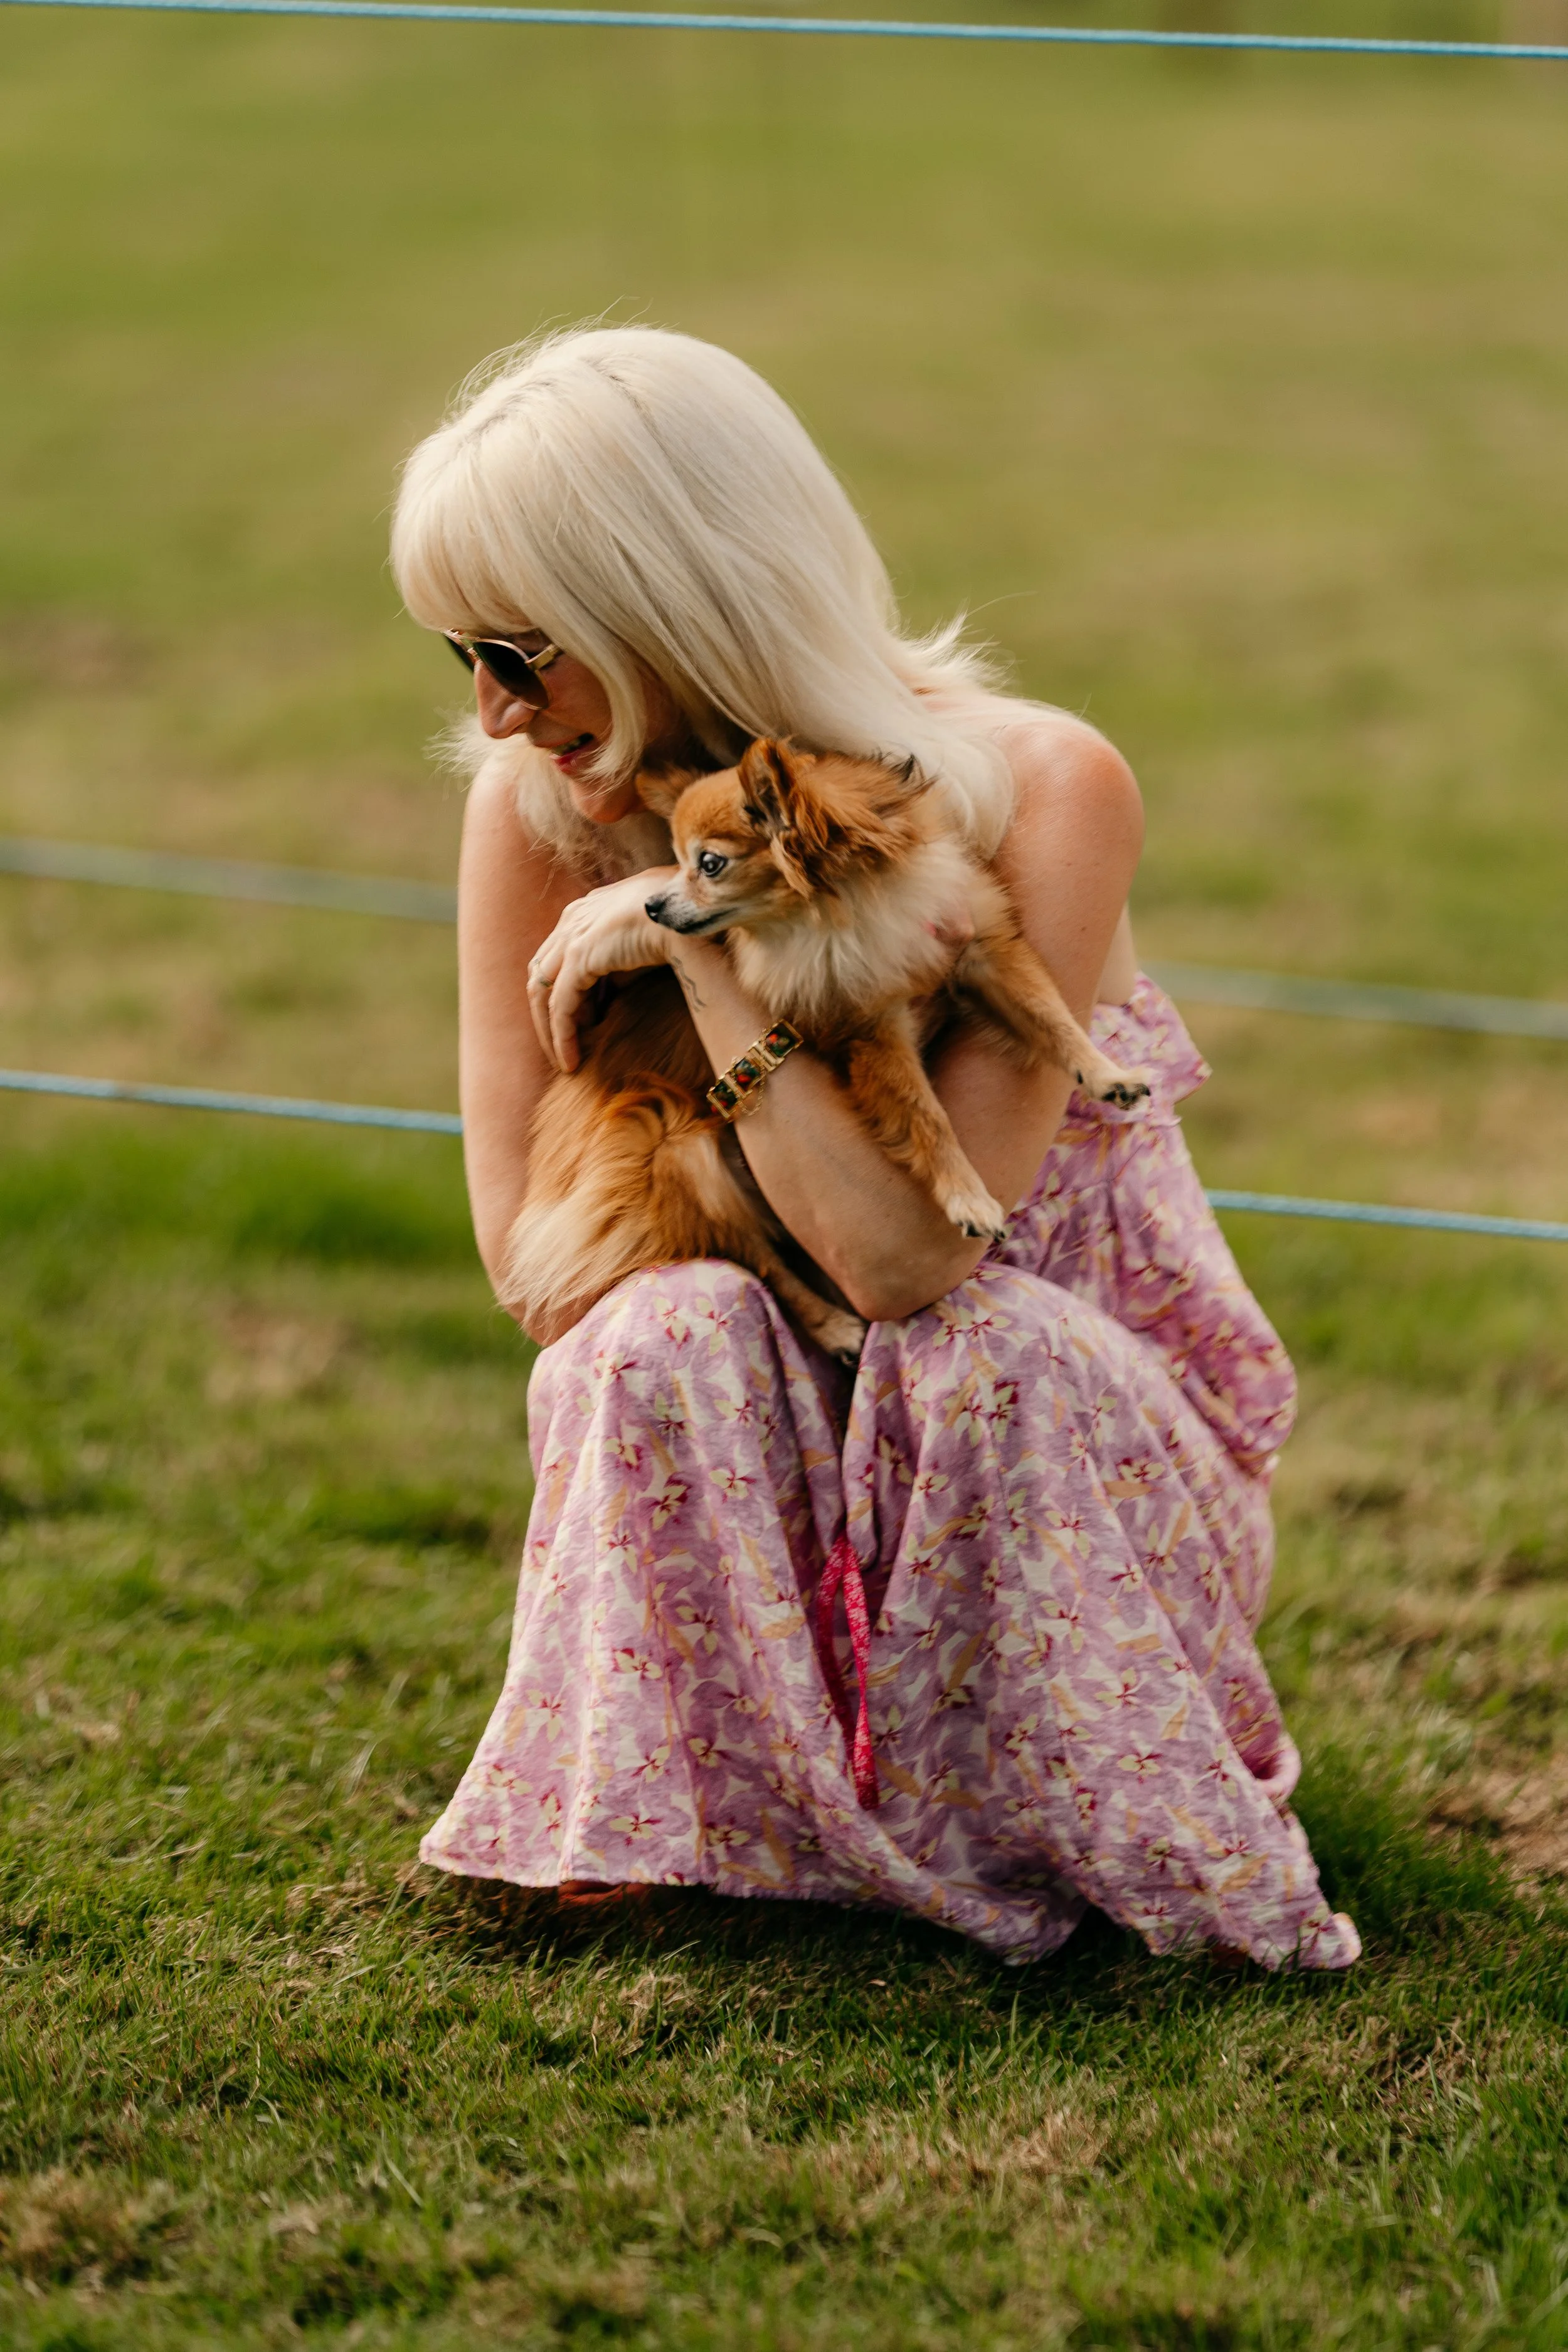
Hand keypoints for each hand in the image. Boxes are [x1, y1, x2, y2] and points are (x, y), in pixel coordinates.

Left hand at [527, 868, 677, 1070]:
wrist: (689, 909)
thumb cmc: (678, 922)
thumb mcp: (643, 944)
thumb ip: (621, 967)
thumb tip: (611, 993)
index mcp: (586, 909)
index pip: (558, 957)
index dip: (565, 992)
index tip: (583, 1023)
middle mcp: (571, 919)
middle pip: (541, 974)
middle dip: (547, 1015)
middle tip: (562, 1047)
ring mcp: (571, 936)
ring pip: (542, 993)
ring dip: (550, 1032)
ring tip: (565, 1062)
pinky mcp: (578, 957)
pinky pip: (560, 1008)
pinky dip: (562, 1037)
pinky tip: (571, 1062)